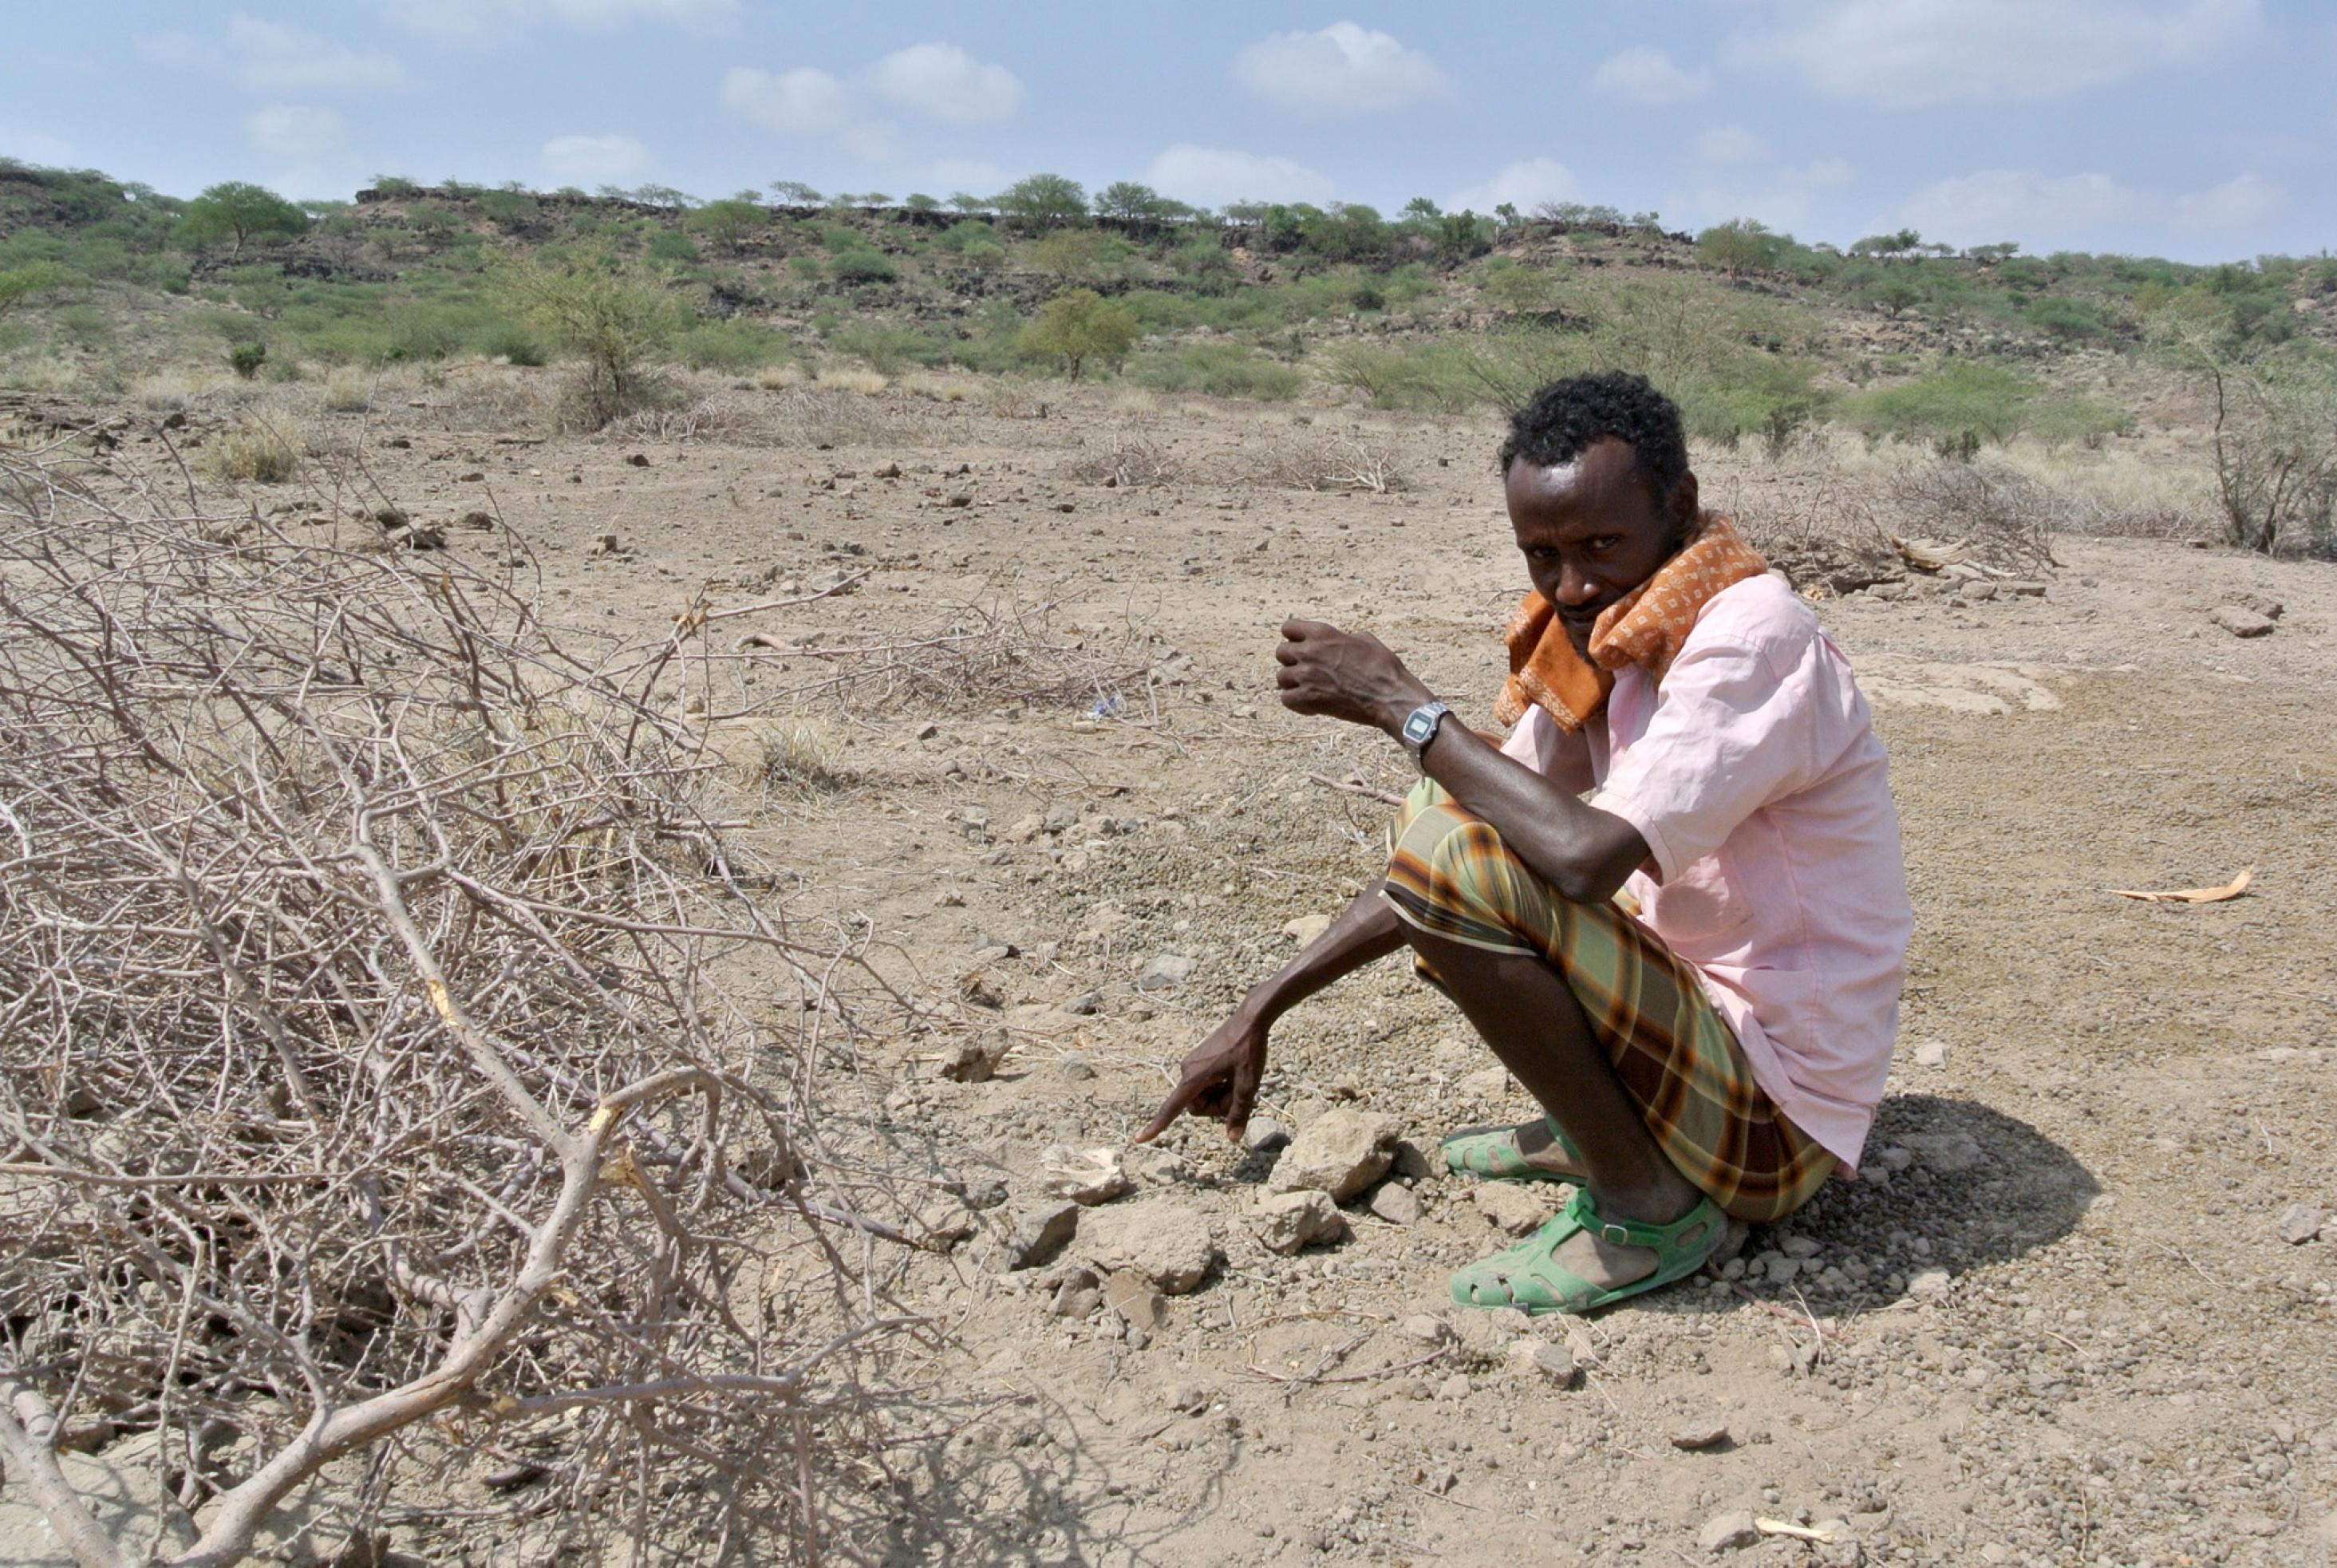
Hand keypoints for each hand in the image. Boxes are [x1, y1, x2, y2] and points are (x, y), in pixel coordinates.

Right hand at [1135, 1009, 1269, 1143]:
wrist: (1250, 1019)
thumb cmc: (1249, 1050)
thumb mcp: (1248, 1084)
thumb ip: (1239, 1112)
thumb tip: (1232, 1138)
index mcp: (1193, 1078)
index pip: (1171, 1109)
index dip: (1156, 1126)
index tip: (1138, 1140)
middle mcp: (1186, 1072)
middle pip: (1197, 1106)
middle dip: (1217, 1105)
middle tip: (1239, 1089)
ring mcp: (1192, 1065)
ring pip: (1202, 1096)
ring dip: (1220, 1094)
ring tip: (1237, 1077)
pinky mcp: (1198, 1061)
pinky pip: (1204, 1084)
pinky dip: (1219, 1085)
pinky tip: (1233, 1071)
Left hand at [1273, 618, 1432, 734]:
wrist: (1391, 697)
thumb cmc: (1384, 668)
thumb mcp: (1366, 640)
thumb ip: (1344, 638)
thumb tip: (1340, 639)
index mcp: (1323, 633)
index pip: (1288, 627)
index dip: (1294, 638)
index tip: (1302, 647)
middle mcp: (1310, 652)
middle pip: (1280, 652)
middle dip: (1291, 661)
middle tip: (1306, 671)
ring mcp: (1306, 676)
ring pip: (1280, 678)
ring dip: (1293, 684)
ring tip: (1309, 689)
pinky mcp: (1308, 699)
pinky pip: (1286, 699)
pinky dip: (1296, 703)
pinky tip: (1311, 705)